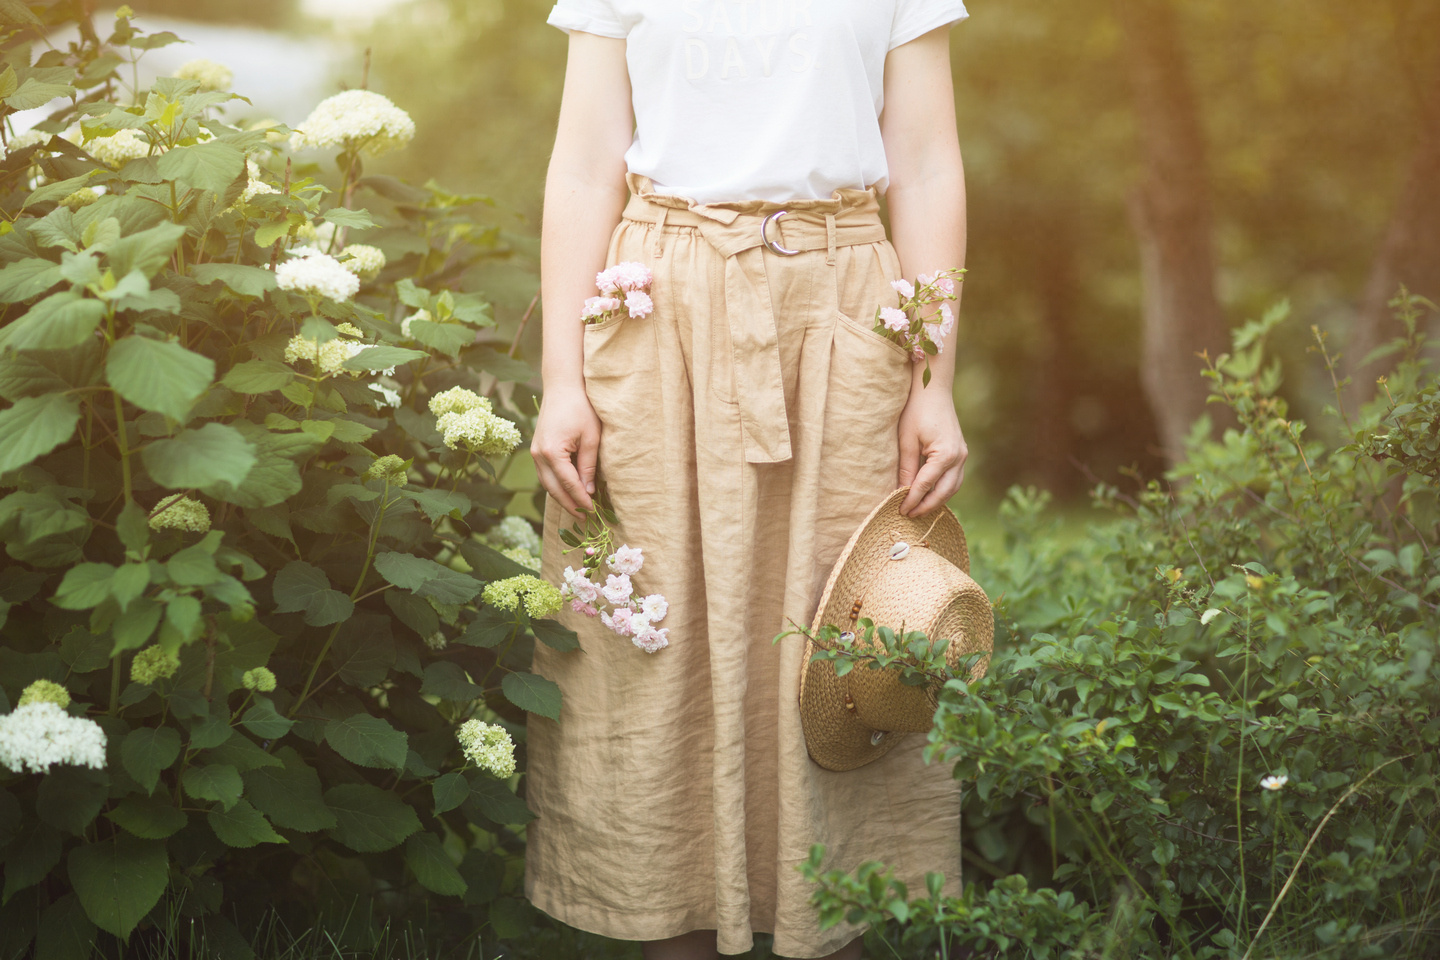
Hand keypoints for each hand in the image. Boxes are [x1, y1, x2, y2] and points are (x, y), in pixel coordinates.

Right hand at [530, 384, 600, 519]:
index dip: (581, 500)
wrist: (563, 386)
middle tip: (585, 518)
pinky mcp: (536, 449)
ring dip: (561, 497)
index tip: (593, 512)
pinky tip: (568, 492)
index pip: (568, 484)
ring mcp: (534, 452)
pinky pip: (545, 474)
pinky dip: (556, 485)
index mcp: (552, 452)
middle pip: (553, 489)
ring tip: (578, 509)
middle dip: (569, 505)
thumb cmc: (581, 407)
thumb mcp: (591, 438)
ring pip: (546, 484)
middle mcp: (538, 454)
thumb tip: (588, 491)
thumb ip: (588, 466)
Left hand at [897, 383, 967, 516]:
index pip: (926, 485)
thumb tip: (902, 492)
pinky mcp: (960, 452)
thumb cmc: (917, 410)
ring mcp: (962, 455)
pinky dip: (943, 489)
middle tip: (909, 515)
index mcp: (945, 454)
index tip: (900, 511)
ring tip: (918, 509)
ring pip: (952, 488)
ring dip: (936, 500)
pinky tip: (930, 494)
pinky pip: (954, 478)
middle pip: (944, 492)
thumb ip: (906, 468)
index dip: (912, 500)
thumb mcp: (906, 440)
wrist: (933, 389)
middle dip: (926, 506)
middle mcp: (959, 457)